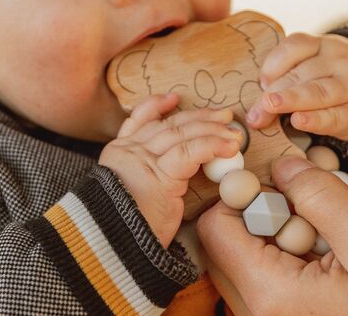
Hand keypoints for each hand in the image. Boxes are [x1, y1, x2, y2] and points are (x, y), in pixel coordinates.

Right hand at [98, 92, 240, 247]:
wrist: (114, 250)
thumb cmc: (128, 230)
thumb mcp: (134, 195)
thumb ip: (150, 174)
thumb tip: (181, 168)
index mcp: (119, 153)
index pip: (139, 119)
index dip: (158, 105)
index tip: (175, 98)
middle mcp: (129, 151)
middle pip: (170, 124)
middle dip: (200, 117)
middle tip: (224, 115)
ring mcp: (143, 160)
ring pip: (183, 134)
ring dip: (213, 131)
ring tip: (234, 134)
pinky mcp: (161, 174)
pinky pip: (191, 151)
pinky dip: (212, 145)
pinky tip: (228, 146)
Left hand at [197, 157, 347, 315]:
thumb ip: (319, 196)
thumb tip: (281, 165)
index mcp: (272, 295)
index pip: (216, 228)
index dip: (237, 191)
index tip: (273, 177)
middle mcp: (261, 314)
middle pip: (226, 244)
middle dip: (257, 210)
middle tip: (302, 198)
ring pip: (247, 258)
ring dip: (275, 230)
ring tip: (321, 223)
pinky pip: (269, 276)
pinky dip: (288, 251)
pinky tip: (326, 247)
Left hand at [246, 32, 347, 145]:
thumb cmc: (336, 77)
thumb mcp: (319, 63)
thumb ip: (290, 72)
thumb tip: (256, 94)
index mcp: (322, 44)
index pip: (296, 45)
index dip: (274, 62)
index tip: (261, 81)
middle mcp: (338, 61)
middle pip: (301, 73)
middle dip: (274, 92)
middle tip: (254, 111)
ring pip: (318, 91)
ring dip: (292, 100)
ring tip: (270, 107)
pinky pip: (335, 116)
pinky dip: (316, 120)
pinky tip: (299, 122)